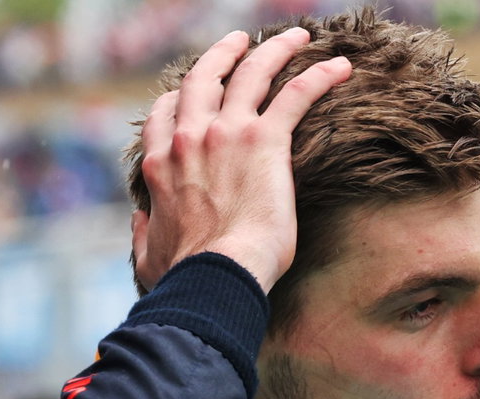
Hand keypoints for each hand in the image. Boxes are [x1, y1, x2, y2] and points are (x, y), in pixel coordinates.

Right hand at [131, 27, 351, 291]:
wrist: (215, 278)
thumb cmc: (185, 279)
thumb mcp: (147, 256)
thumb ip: (142, 232)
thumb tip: (140, 219)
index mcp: (161, 166)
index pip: (165, 114)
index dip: (179, 97)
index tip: (192, 92)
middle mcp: (190, 139)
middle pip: (204, 78)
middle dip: (223, 55)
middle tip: (240, 43)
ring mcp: (226, 134)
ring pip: (251, 73)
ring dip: (274, 50)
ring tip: (295, 38)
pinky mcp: (266, 140)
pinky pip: (296, 93)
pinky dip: (319, 75)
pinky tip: (340, 67)